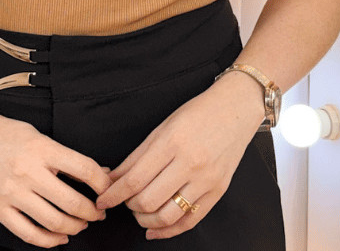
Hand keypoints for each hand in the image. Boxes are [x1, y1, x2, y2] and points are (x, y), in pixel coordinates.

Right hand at [0, 105, 110, 247]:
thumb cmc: (4, 133)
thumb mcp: (38, 135)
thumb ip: (66, 156)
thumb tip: (98, 172)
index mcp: (41, 148)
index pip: (83, 168)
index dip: (102, 183)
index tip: (107, 190)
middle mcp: (27, 172)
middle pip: (71, 202)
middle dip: (92, 212)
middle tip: (98, 213)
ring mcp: (11, 193)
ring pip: (53, 222)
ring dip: (74, 227)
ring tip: (81, 224)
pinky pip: (28, 233)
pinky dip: (48, 241)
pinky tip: (59, 238)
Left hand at [96, 72, 263, 239]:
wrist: (236, 109)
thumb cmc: (197, 112)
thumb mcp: (163, 126)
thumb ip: (138, 155)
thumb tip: (114, 178)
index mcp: (172, 142)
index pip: (135, 178)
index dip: (114, 194)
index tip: (103, 200)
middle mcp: (190, 163)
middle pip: (148, 200)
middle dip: (129, 205)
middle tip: (124, 200)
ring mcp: (206, 180)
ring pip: (168, 215)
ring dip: (146, 220)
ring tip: (139, 212)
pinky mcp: (218, 192)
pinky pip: (190, 220)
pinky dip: (169, 230)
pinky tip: (155, 229)